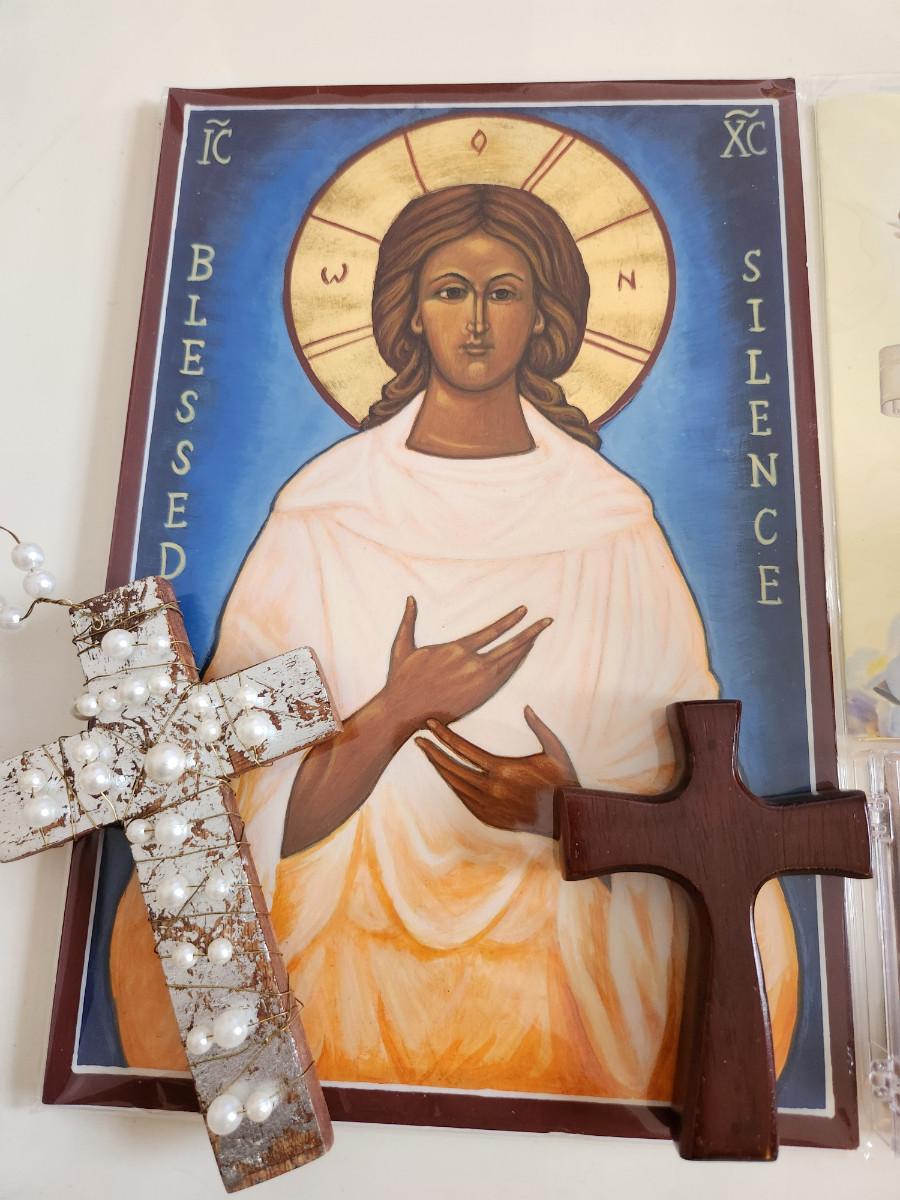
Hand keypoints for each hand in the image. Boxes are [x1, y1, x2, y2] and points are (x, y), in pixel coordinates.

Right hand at [386, 597, 551, 729]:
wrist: (403, 711)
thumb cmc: (401, 679)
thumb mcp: (402, 646)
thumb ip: (409, 620)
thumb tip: (410, 598)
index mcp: (457, 649)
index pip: (492, 631)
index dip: (510, 620)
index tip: (524, 610)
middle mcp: (472, 664)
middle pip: (510, 645)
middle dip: (530, 632)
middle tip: (548, 621)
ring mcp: (479, 682)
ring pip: (510, 662)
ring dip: (526, 648)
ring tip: (538, 636)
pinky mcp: (480, 697)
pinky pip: (504, 678)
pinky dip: (516, 666)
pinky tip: (523, 657)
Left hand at [415, 706, 577, 837]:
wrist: (566, 817)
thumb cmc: (562, 781)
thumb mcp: (555, 750)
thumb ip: (539, 727)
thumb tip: (527, 707)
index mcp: (503, 769)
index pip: (464, 749)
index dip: (444, 735)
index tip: (430, 724)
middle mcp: (491, 788)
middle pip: (452, 767)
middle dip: (433, 751)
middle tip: (418, 740)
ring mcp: (488, 805)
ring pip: (455, 784)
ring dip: (440, 768)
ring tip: (429, 755)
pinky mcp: (489, 818)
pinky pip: (463, 799)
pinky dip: (453, 786)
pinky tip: (447, 776)